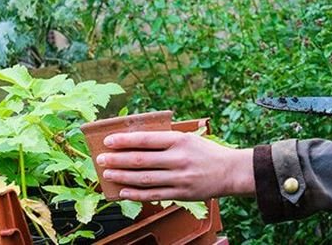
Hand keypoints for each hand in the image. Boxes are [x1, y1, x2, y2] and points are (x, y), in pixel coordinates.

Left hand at [94, 131, 254, 201]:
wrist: (230, 171)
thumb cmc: (206, 152)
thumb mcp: (187, 138)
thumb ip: (164, 139)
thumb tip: (135, 141)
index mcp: (179, 140)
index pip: (145, 139)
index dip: (124, 140)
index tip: (107, 141)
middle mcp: (178, 159)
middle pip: (141, 160)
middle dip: (117, 159)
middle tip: (101, 158)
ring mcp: (179, 178)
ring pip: (144, 178)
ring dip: (122, 176)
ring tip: (108, 173)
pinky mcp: (181, 193)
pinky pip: (153, 195)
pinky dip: (136, 193)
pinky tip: (123, 191)